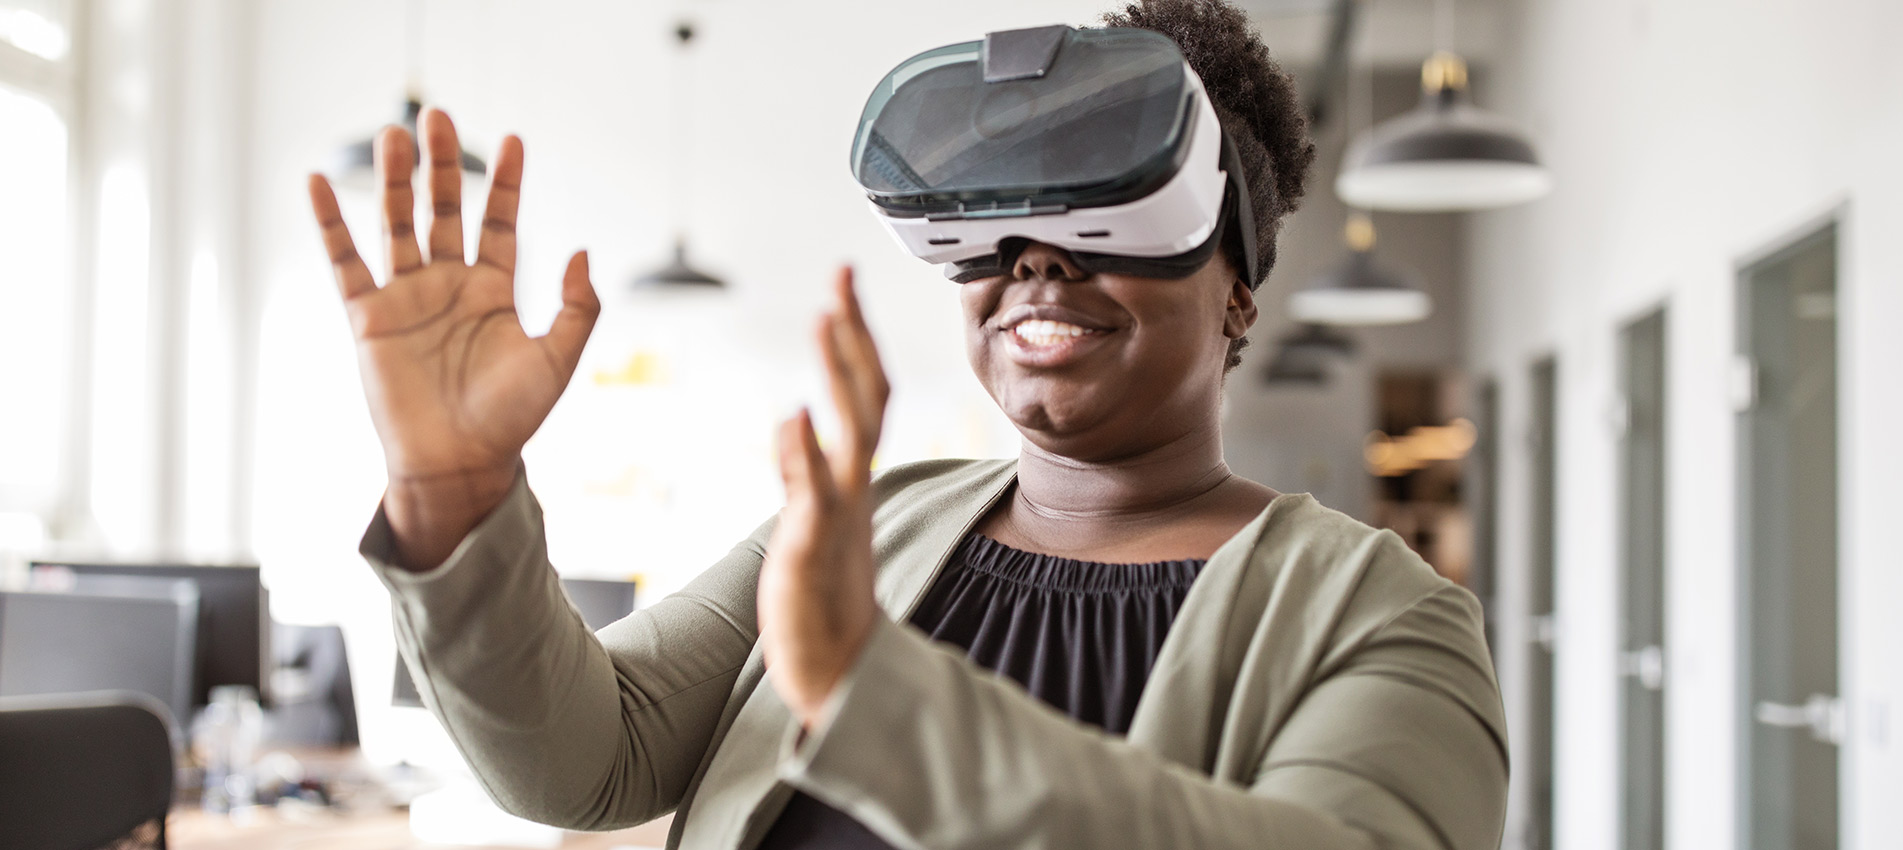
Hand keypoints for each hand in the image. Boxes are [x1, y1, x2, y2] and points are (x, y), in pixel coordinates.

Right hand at [307, 109, 600, 569]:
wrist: (459, 465)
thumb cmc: (511, 420)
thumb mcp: (559, 360)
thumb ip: (578, 307)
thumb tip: (581, 251)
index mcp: (494, 293)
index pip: (500, 223)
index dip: (507, 184)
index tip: (515, 140)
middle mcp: (448, 287)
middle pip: (444, 210)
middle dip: (444, 165)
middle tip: (441, 118)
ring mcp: (406, 298)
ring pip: (398, 225)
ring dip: (396, 180)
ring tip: (396, 133)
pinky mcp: (367, 318)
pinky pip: (344, 261)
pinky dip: (331, 223)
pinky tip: (319, 182)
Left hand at [758, 268, 890, 729]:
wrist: (839, 671)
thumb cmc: (823, 599)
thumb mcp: (811, 523)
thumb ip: (804, 473)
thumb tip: (795, 422)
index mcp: (852, 479)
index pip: (865, 395)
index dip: (856, 340)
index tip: (842, 289)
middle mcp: (853, 488)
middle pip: (867, 398)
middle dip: (854, 335)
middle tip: (842, 277)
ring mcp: (838, 516)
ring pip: (850, 434)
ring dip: (839, 375)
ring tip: (826, 321)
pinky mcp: (814, 550)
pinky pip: (814, 496)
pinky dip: (806, 454)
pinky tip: (795, 414)